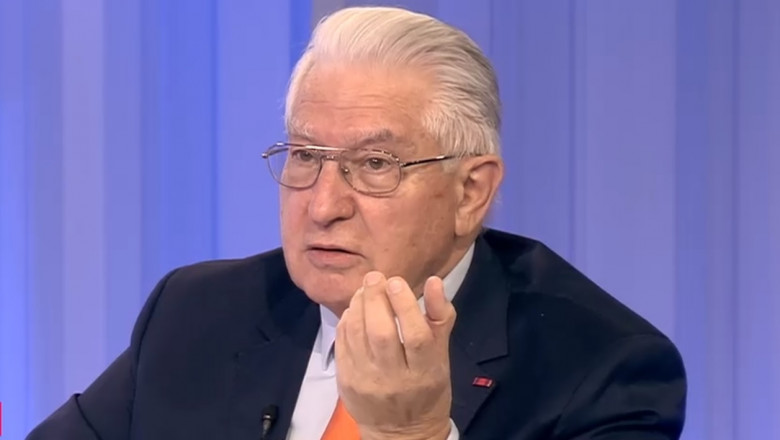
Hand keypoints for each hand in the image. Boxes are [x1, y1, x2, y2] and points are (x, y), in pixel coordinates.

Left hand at [335, 271, 456, 439]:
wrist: (402, 433)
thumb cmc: (428, 388)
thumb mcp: (442, 356)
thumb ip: (439, 317)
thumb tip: (435, 281)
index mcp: (424, 373)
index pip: (415, 336)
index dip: (404, 306)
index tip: (396, 281)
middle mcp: (394, 379)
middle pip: (381, 334)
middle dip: (375, 299)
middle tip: (376, 277)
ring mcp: (367, 382)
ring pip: (358, 336)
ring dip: (359, 305)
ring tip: (365, 289)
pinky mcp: (346, 382)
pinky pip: (343, 344)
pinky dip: (347, 321)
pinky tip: (355, 309)